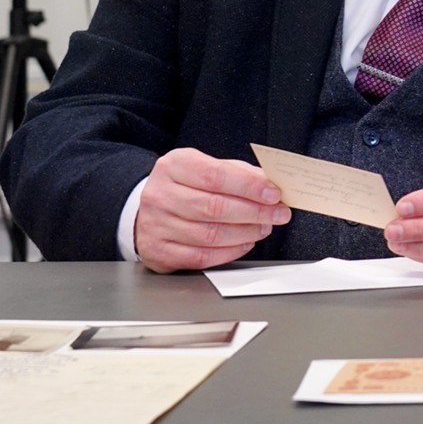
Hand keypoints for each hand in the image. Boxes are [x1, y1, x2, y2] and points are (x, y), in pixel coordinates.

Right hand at [133, 148, 289, 272]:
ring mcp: (156, 225)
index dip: (249, 186)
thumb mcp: (206, 167)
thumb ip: (237, 173)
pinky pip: (201, 257)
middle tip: (278, 214)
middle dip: (255, 212)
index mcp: (174, 166)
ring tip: (264, 228)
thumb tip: (269, 184)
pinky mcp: (158, 251)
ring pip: (210, 235)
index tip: (274, 193)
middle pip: (215, 207)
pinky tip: (245, 243)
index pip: (216, 176)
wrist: (144, 209)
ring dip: (246, 233)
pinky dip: (230, 252)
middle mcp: (161, 195)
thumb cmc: (183, 186)